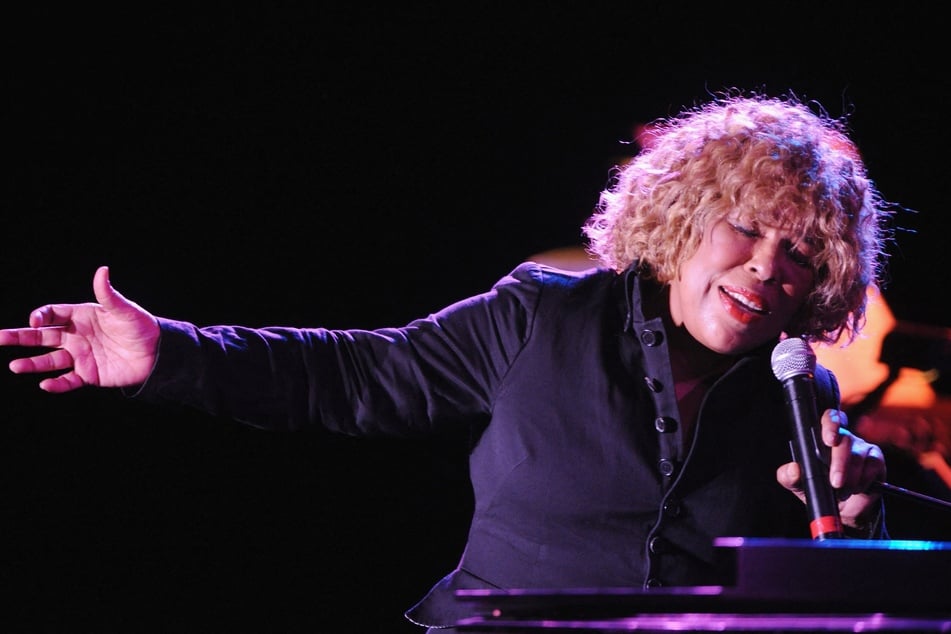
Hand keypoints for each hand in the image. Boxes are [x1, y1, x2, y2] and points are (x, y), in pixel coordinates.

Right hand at [0, 266, 159, 392]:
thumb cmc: (140, 327)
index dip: (41, 316)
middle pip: (42, 336)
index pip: (52, 314)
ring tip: (15, 366)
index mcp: (81, 316)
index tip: (35, 321)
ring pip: (50, 360)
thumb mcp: (125, 310)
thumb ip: (109, 294)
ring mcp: (80, 356)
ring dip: (32, 363)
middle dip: (19, 336)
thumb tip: (102, 270)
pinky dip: (57, 384)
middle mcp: (75, 336)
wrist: (157, 353)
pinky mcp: (88, 374)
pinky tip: (45, 385)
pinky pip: (68, 380)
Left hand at [776, 408, 885, 530]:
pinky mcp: (876, 460)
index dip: (831, 424)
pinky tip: (856, 489)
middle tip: (835, 482)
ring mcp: (861, 447)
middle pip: (845, 439)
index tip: (829, 440)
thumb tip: (793, 469)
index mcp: (822, 438)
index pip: (829, 419)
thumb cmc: (819, 489)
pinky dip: (864, 480)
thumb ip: (789, 477)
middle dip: (840, 462)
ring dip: (851, 478)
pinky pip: (873, 465)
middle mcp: (844, 438)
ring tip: (842, 492)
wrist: (842, 509)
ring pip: (858, 455)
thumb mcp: (799, 485)